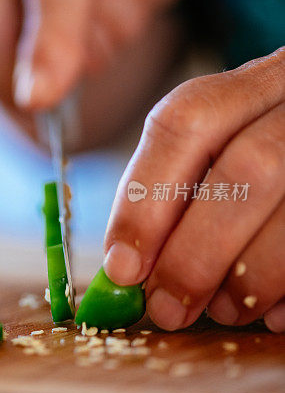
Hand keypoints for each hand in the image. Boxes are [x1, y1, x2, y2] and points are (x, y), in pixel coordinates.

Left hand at [103, 48, 284, 331]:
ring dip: (247, 278)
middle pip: (249, 167)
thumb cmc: (272, 162)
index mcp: (262, 79)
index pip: (189, 119)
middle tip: (167, 308)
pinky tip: (272, 313)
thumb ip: (181, 192)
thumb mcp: (231, 147)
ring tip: (223, 311)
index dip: (147, 198)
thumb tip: (127, 267)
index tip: (122, 266)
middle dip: (196, 251)